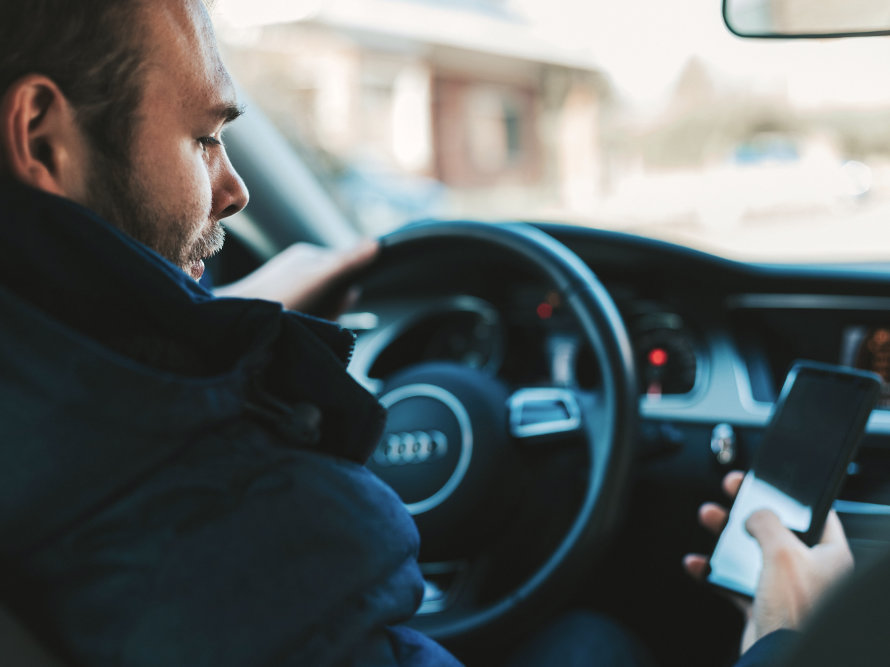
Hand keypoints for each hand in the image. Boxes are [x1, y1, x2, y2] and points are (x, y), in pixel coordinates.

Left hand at [215, 240, 378, 318]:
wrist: (237, 322)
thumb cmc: (278, 296)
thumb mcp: (319, 277)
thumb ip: (347, 261)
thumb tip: (375, 244)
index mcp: (307, 257)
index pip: (345, 267)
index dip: (348, 289)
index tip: (342, 299)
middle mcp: (298, 271)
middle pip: (334, 291)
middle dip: (334, 308)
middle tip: (320, 315)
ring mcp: (289, 291)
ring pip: (322, 308)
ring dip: (322, 319)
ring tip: (306, 322)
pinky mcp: (281, 310)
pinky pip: (307, 318)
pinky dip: (309, 326)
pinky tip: (298, 328)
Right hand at [683, 472, 853, 654]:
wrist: (778, 654)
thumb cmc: (795, 610)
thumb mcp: (783, 551)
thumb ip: (767, 522)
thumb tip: (755, 513)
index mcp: (829, 555)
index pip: (814, 514)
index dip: (788, 495)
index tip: (766, 480)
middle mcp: (809, 570)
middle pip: (775, 528)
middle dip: (747, 509)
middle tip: (731, 490)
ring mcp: (784, 587)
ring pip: (750, 551)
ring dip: (725, 535)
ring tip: (708, 517)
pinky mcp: (762, 604)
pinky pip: (732, 580)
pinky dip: (712, 571)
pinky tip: (697, 563)